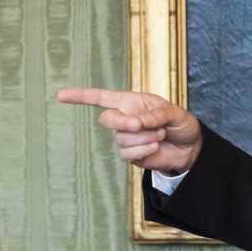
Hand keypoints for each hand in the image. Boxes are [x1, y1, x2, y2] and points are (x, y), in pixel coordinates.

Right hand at [57, 88, 203, 174]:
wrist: (190, 148)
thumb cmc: (181, 124)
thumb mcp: (174, 113)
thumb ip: (156, 115)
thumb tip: (137, 121)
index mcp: (131, 102)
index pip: (101, 98)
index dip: (81, 96)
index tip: (61, 95)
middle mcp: (125, 119)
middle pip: (107, 119)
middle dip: (122, 122)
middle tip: (140, 125)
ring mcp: (125, 138)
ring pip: (121, 139)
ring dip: (144, 138)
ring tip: (161, 134)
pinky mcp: (130, 155)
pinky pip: (128, 153)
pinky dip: (144, 150)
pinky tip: (156, 147)